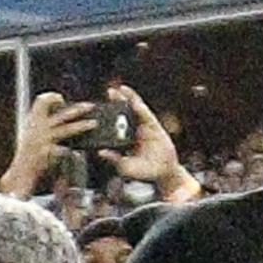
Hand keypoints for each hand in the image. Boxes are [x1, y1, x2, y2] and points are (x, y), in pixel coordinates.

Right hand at [3, 92, 95, 194]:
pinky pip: (64, 149)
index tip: (61, 99)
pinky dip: (72, 150)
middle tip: (90, 106)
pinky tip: (78, 152)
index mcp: (32, 121)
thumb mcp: (31, 134)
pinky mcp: (47, 153)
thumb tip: (62, 114)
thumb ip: (43, 124)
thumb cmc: (27, 154)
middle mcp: (38, 128)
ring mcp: (43, 141)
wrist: (20, 173)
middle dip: (77, 109)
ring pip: (66, 129)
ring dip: (81, 126)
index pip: (41, 101)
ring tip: (93, 124)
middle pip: (60, 114)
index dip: (51, 97)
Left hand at [105, 85, 197, 200]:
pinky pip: (147, 116)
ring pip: (135, 110)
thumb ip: (114, 159)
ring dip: (129, 99)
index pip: (115, 123)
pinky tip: (135, 103)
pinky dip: (141, 109)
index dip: (108, 114)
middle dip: (117, 101)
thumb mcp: (125, 167)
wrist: (162, 173)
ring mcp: (144, 127)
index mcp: (124, 138)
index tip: (99, 107)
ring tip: (121, 89)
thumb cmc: (143, 172)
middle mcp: (134, 130)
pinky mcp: (154, 127)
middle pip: (124, 112)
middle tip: (109, 91)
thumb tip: (100, 153)